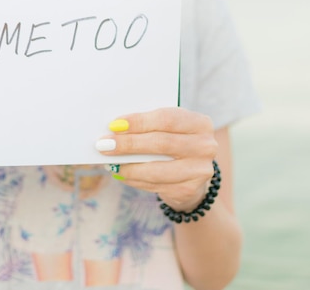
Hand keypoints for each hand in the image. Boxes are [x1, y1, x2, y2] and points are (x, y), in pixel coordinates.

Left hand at [97, 107, 217, 211]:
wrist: (192, 174)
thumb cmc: (172, 143)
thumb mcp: (167, 129)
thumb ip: (148, 126)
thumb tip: (115, 128)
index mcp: (200, 123)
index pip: (167, 118)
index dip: (139, 121)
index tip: (115, 124)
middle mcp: (205, 146)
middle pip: (161, 143)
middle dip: (129, 143)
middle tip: (104, 144)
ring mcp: (200, 170)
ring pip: (157, 169)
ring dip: (128, 166)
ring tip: (109, 162)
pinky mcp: (189, 190)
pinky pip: (155, 185)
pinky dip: (134, 179)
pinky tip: (121, 173)